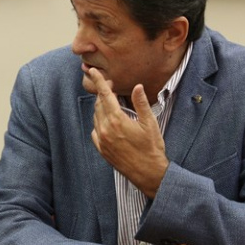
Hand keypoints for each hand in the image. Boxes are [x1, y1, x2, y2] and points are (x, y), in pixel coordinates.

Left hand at [87, 67, 168, 197]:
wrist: (148, 173)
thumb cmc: (152, 148)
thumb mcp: (150, 123)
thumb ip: (141, 103)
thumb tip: (137, 87)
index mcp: (117, 120)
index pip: (104, 95)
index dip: (98, 81)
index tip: (92, 71)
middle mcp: (105, 129)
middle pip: (99, 104)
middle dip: (103, 93)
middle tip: (112, 87)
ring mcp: (102, 140)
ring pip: (96, 116)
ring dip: (102, 107)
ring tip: (113, 105)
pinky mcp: (101, 149)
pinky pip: (95, 130)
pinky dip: (99, 122)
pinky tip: (109, 122)